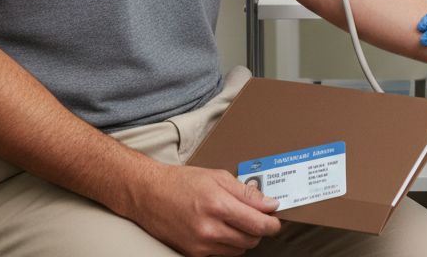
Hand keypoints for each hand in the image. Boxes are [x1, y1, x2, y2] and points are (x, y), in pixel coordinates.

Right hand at [126, 163, 280, 256]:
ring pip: (238, 249)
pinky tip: (226, 230)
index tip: (276, 218)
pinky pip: (223, 255)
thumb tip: (269, 203)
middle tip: (260, 217)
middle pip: (251, 239)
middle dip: (260, 229)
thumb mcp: (218, 177)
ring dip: (246, 238)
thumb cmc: (182, 182)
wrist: (151, 195)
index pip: (257, 223)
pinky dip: (230, 245)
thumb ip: (246, 192)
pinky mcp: (193, 254)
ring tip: (241, 222)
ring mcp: (201, 245)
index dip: (272, 222)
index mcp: (218, 205)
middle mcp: (210, 229)